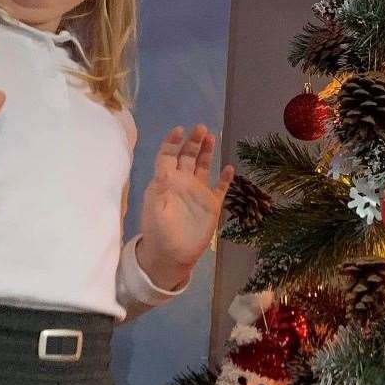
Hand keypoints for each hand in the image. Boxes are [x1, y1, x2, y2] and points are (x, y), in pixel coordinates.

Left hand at [136, 124, 234, 287]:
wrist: (171, 256)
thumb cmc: (159, 232)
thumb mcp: (155, 209)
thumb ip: (160, 188)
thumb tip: (164, 167)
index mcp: (165, 181)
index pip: (168, 156)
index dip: (172, 142)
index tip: (179, 130)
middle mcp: (182, 182)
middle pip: (187, 156)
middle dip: (193, 141)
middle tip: (201, 128)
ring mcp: (197, 192)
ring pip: (203, 166)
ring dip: (206, 152)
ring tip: (211, 136)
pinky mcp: (211, 204)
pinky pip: (220, 187)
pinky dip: (225, 178)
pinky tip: (229, 167)